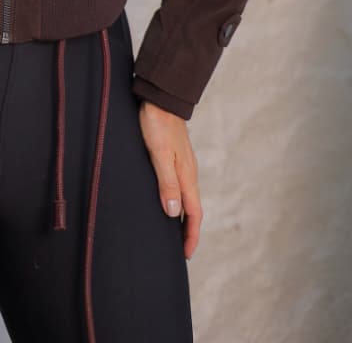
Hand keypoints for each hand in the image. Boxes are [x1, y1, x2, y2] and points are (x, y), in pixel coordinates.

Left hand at [137, 100, 202, 259]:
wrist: (161, 97)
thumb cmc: (157, 124)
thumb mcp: (159, 155)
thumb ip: (167, 184)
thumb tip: (174, 214)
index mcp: (187, 175)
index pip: (194, 213)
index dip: (191, 235)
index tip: (186, 254)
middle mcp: (188, 172)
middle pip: (192, 208)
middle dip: (188, 230)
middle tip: (180, 249)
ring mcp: (183, 164)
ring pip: (186, 197)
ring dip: (183, 216)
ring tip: (173, 230)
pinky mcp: (175, 156)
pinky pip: (180, 185)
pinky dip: (177, 200)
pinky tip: (166, 200)